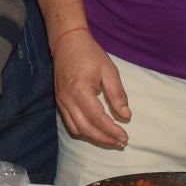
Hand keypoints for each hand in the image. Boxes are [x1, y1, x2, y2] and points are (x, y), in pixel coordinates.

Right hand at [53, 29, 129, 148]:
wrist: (67, 43)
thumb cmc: (90, 54)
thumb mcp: (109, 70)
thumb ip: (117, 94)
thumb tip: (126, 116)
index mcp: (80, 90)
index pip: (97, 118)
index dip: (111, 130)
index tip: (125, 137)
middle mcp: (67, 99)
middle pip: (85, 128)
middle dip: (104, 139)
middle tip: (121, 143)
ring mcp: (61, 102)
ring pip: (76, 129)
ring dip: (94, 138)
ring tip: (111, 140)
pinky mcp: (59, 102)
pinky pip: (70, 124)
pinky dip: (84, 131)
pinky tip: (97, 132)